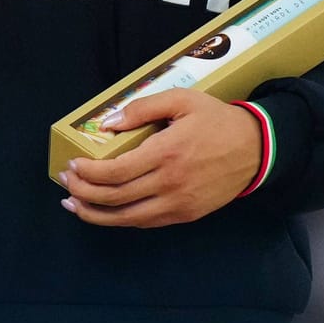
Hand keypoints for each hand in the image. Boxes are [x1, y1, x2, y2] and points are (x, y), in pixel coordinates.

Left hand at [58, 89, 262, 227]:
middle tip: (66, 183)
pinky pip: (147, 222)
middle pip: (116, 197)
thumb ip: (142, 108)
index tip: (72, 166)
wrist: (258, 149)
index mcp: (166, 153)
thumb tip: (108, 124)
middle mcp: (170, 183)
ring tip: (74, 205)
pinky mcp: (186, 215)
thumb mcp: (181, 100)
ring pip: (128, 218)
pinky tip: (106, 212)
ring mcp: (179, 203)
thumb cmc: (216, 121)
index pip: (115, 171)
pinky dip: (122, 219)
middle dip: (83, 192)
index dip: (88, 172)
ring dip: (96, 214)